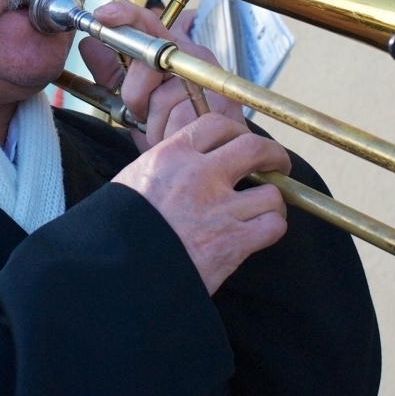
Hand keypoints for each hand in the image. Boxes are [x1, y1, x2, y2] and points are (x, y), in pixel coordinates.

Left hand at [77, 0, 245, 149]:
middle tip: (144, 114)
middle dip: (136, 97)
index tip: (101, 16)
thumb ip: (112, 74)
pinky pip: (177, 122)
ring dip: (154, 126)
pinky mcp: (221, 104)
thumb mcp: (136, 100)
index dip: (123, 14)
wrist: (209, 156)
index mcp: (172, 51)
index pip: (147, 21)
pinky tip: (177, 139)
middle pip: (146, 66)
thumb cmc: (173, 127)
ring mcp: (209, 78)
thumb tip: (87, 45)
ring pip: (161, 100)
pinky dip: (168, 138)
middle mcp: (194, 56)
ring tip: (166, 131)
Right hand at [113, 113, 290, 293]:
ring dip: (272, 200)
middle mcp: (200, 176)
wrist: (118, 271)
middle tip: (276, 163)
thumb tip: (186, 158)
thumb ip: (166, 164)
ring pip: (271, 192)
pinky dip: (272, 227)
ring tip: (264, 207)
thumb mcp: (134, 180)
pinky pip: (273, 225)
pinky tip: (260, 231)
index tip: (241, 142)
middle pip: (255, 148)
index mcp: (173, 156)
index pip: (217, 124)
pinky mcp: (232, 243)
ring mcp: (219, 210)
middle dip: (272, 155)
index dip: (236, 131)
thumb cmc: (119, 228)